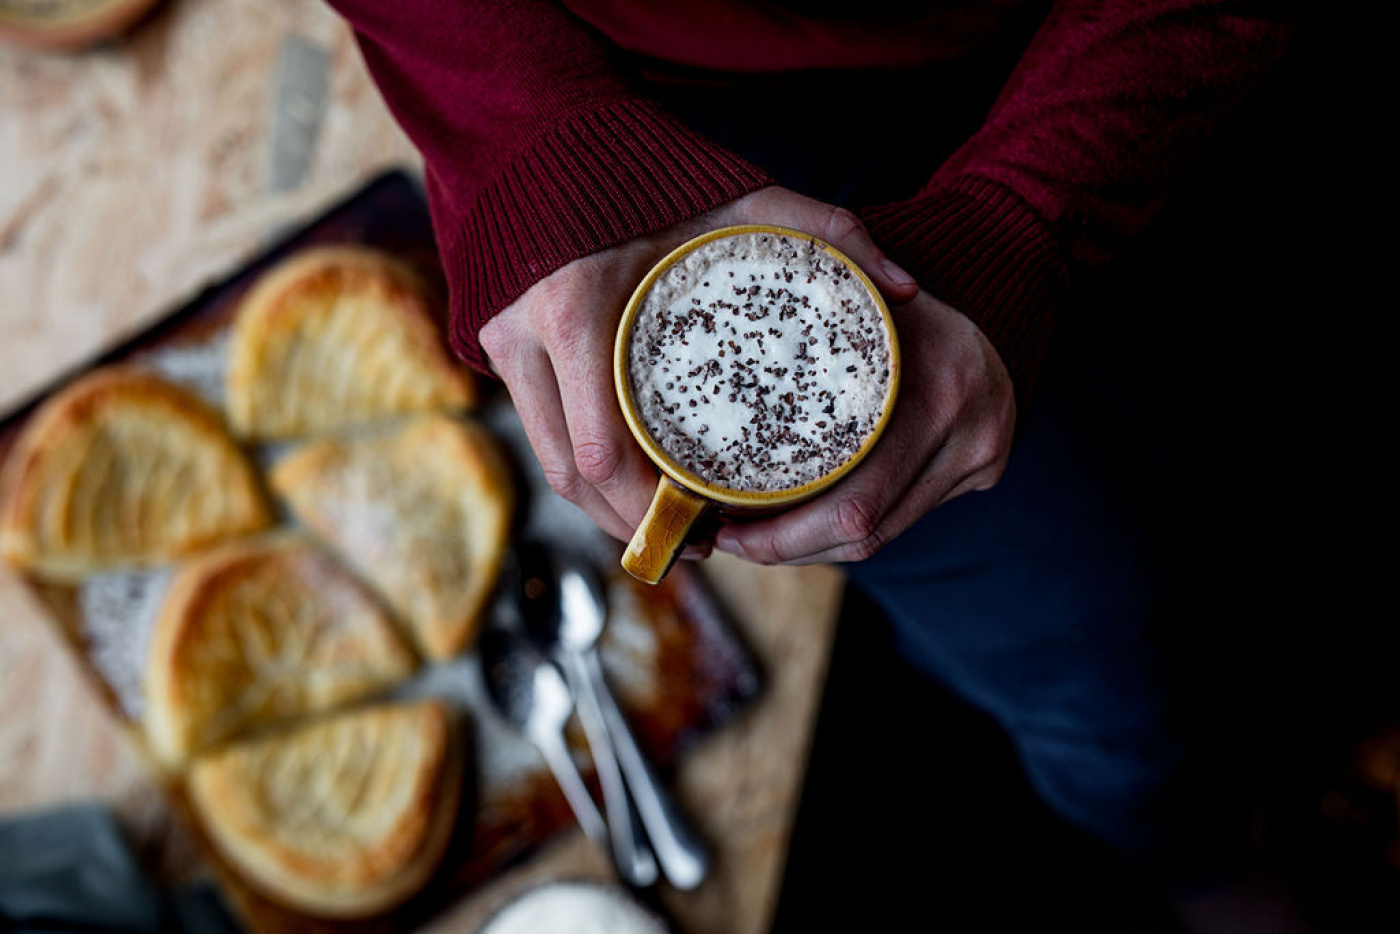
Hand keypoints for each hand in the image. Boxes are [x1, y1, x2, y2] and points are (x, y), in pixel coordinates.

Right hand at [478, 186, 920, 550]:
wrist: (555, 139)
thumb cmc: (655, 172)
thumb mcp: (743, 195)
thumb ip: (825, 231)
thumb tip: (905, 290)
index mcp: (577, 308)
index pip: (602, 448)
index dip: (649, 506)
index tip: (706, 526)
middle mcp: (527, 336)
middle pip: (573, 475)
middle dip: (632, 523)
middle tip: (698, 544)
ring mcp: (504, 346)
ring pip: (551, 466)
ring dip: (605, 510)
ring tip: (672, 528)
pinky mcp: (499, 350)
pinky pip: (541, 435)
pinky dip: (585, 474)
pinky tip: (632, 488)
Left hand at [713, 289, 1015, 564]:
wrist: (999, 300)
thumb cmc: (902, 294)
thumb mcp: (862, 279)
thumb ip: (839, 261)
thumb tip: (802, 287)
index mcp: (939, 392)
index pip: (854, 502)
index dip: (784, 533)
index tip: (725, 526)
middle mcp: (970, 436)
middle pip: (864, 532)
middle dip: (787, 548)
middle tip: (729, 539)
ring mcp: (980, 460)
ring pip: (881, 538)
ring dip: (812, 547)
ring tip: (754, 536)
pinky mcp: (979, 475)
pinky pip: (899, 519)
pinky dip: (845, 528)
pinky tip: (801, 520)